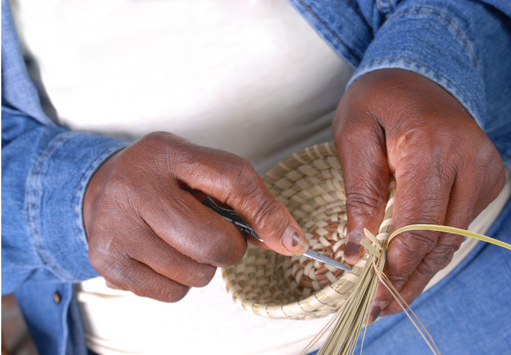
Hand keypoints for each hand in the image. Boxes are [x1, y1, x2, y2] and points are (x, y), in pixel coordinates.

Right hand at [83, 132, 308, 301]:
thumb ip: (247, 199)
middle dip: (229, 249)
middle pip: (213, 243)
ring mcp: (116, 227)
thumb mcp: (200, 170)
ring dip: (202, 266)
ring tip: (181, 241)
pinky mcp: (108, 263)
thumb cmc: (163, 181)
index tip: (290, 240)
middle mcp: (135, 187)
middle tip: (215, 235)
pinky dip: (179, 282)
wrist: (100, 192)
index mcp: (167, 154)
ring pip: (195, 274)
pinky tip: (163, 257)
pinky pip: (172, 293)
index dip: (268, 214)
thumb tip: (290, 242)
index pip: (233, 180)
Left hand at [333, 69, 504, 319]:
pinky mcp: (487, 178)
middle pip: (438, 238)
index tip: (371, 294)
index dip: (395, 264)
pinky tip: (411, 270)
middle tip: (377, 309)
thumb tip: (359, 249)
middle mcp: (467, 159)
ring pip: (452, 239)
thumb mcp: (354, 137)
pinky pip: (458, 226)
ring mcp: (484, 169)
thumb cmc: (377, 101)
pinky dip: (434, 251)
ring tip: (391, 300)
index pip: (417, 221)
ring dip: (421, 272)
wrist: (418, 75)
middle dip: (407, 279)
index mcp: (429, 144)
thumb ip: (360, 192)